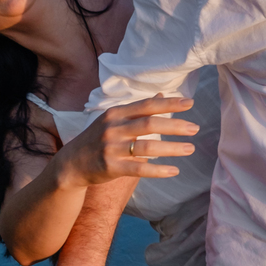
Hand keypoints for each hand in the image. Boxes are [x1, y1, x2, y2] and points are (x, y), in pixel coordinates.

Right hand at [53, 94, 198, 188]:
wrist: (70, 164)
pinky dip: (158, 170)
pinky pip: (139, 169)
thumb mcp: (113, 120)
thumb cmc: (97, 139)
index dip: (169, 104)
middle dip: (175, 126)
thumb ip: (137, 109)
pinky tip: (174, 170)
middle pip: (150, 125)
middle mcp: (113, 128)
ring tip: (190, 148)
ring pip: (147, 147)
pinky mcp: (111, 167)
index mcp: (115, 113)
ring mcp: (111, 148)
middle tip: (195, 128)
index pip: (146, 106)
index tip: (190, 103)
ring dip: (172, 148)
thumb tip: (161, 95)